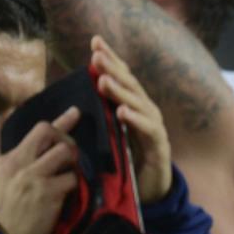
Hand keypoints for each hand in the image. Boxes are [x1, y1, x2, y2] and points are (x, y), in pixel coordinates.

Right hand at [0, 106, 80, 233]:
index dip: (58, 122)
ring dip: (73, 163)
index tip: (74, 112)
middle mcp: (17, 163)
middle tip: (73, 151)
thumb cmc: (10, 216)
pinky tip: (69, 196)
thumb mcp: (6, 184)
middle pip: (47, 131)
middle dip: (66, 136)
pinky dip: (75, 185)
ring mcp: (32, 177)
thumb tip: (49, 149)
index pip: (34, 132)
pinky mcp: (48, 192)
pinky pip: (73, 177)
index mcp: (6, 160)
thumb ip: (24, 165)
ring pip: (64, 151)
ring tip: (70, 176)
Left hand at [89, 34, 171, 203]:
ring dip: (121, 92)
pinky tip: (122, 112)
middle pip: (130, 85)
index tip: (95, 41)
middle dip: (113, 68)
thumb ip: (100, 117)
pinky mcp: (159, 148)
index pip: (122, 78)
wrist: (150, 192)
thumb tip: (75, 98)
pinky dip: (135, 120)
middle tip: (96, 54)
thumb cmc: (126, 163)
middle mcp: (146, 113)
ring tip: (104, 81)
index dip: (110, 59)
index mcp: (133, 107)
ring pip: (139, 104)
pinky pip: (149, 130)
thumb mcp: (108, 136)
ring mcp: (154, 128)